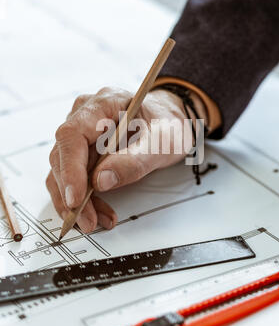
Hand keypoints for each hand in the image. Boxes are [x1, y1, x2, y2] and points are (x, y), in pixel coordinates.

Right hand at [46, 87, 205, 232]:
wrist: (170, 122)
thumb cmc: (167, 124)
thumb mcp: (161, 142)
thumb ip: (133, 160)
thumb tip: (101, 181)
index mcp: (103, 104)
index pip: (72, 135)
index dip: (70, 169)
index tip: (76, 198)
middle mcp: (85, 116)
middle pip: (62, 156)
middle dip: (72, 194)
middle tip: (88, 221)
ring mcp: (81, 133)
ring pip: (63, 171)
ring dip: (76, 201)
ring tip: (96, 221)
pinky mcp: (83, 151)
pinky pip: (73, 177)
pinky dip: (83, 199)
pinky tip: (99, 212)